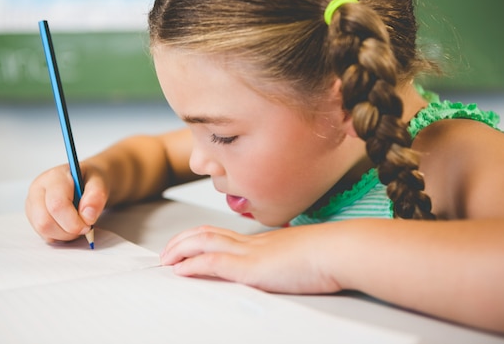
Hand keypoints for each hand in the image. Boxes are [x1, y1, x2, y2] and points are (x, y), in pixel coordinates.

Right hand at [25, 163, 107, 242]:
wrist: (84, 181)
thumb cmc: (90, 181)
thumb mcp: (99, 181)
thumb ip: (96, 196)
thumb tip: (87, 216)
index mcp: (53, 177)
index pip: (57, 205)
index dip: (73, 221)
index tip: (88, 225)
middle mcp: (37, 190)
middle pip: (45, 221)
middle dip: (68, 230)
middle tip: (84, 226)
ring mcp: (32, 204)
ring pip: (43, 230)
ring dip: (64, 235)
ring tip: (77, 224)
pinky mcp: (32, 217)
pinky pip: (44, 235)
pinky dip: (59, 236)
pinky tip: (68, 225)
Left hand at [160, 225, 341, 293]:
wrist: (339, 250)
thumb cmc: (328, 255)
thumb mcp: (300, 256)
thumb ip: (286, 259)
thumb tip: (284, 266)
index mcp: (261, 240)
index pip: (222, 233)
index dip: (200, 237)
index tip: (187, 243)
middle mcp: (251, 242)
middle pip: (207, 233)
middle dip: (182, 241)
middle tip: (166, 252)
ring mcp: (249, 252)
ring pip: (203, 242)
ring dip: (180, 250)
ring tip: (165, 259)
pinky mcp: (250, 267)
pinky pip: (212, 262)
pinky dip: (192, 264)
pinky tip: (180, 270)